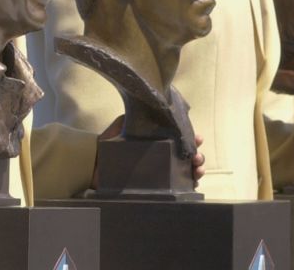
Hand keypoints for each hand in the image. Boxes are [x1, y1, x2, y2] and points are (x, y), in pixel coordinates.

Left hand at [89, 117, 204, 186]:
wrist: (95, 163)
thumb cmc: (110, 143)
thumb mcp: (124, 124)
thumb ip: (138, 116)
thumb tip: (154, 105)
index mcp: (158, 140)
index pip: (180, 138)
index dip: (192, 138)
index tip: (198, 138)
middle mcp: (161, 155)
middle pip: (186, 155)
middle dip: (197, 155)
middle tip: (197, 157)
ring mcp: (159, 171)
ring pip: (185, 171)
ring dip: (196, 170)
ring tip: (197, 169)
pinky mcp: (155, 186)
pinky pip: (176, 187)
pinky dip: (187, 185)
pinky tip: (192, 182)